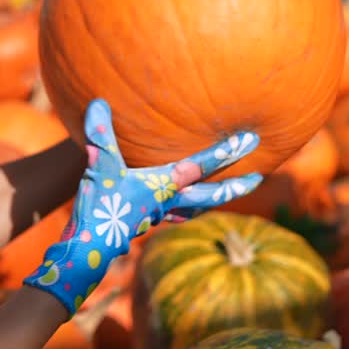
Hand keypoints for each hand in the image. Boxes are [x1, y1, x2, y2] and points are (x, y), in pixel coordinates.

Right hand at [23, 98, 261, 315]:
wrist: (88, 246)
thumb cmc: (99, 205)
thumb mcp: (100, 165)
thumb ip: (101, 134)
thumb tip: (97, 102)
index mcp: (165, 185)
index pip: (202, 165)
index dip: (226, 151)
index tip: (251, 140)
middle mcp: (169, 201)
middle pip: (212, 194)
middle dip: (237, 186)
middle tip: (260, 177)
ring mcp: (160, 214)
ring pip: (197, 206)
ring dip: (216, 198)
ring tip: (231, 191)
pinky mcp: (147, 220)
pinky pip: (177, 213)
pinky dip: (189, 207)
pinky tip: (186, 205)